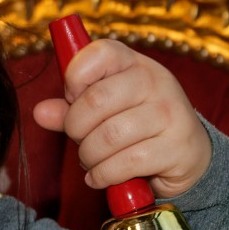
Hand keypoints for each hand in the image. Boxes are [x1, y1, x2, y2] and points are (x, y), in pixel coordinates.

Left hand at [32, 37, 211, 199]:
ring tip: (91, 161)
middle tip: (79, 139)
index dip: (75, 78)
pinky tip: (100, 176)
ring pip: (108, 136)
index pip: (99, 53)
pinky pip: (125, 163)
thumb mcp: (104, 111)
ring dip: (89, 156)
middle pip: (96, 100)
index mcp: (135, 64)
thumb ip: (71, 109)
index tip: (72, 99)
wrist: (188, 156)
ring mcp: (171, 114)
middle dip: (76, 128)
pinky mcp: (177, 147)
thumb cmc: (137, 128)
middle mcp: (157, 82)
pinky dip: (103, 175)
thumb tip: (40, 112)